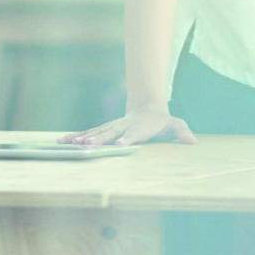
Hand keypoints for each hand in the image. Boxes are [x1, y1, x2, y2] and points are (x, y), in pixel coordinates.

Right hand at [63, 106, 196, 146]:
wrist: (147, 109)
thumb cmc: (162, 122)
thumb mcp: (175, 125)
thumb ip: (182, 132)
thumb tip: (193, 141)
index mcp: (140, 128)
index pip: (133, 134)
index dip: (127, 139)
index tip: (120, 144)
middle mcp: (123, 127)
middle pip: (111, 133)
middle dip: (100, 139)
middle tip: (89, 144)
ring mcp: (112, 127)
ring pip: (96, 132)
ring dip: (83, 137)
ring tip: (71, 143)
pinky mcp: (103, 129)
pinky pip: (88, 133)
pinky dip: (75, 137)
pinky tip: (61, 142)